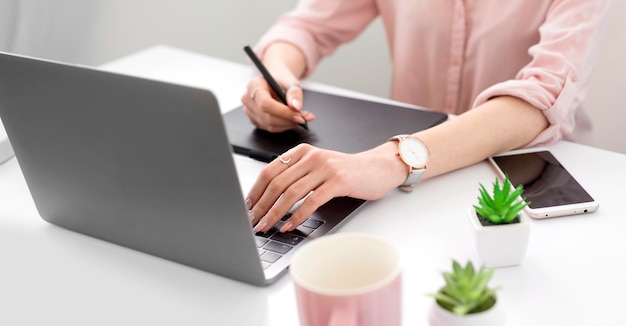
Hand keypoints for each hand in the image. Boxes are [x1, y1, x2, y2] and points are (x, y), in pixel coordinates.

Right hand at [240, 75, 314, 132]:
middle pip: (268, 117)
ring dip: (289, 124)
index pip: (266, 104)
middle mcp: (248, 99)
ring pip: (271, 126)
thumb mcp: (290, 81)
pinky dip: (285, 126)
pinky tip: (293, 119)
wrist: (274, 80)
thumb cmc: (281, 79)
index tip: (299, 116)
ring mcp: (250, 111)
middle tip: (305, 118)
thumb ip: (294, 93)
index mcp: (254, 85)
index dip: (283, 112)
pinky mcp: (255, 120)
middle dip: (289, 120)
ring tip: (303, 117)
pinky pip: (271, 128)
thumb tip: (296, 107)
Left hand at [246, 142, 406, 232]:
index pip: (269, 170)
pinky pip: (312, 201)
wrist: (378, 168)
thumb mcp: (318, 167)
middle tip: (253, 222)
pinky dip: (297, 216)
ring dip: (275, 213)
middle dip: (261, 205)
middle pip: (277, 182)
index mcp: (302, 151)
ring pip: (291, 193)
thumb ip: (297, 175)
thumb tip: (268, 199)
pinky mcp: (338, 181)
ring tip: (267, 226)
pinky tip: (289, 226)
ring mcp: (325, 168)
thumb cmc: (346, 172)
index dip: (255, 191)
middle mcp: (311, 156)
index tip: (247, 208)